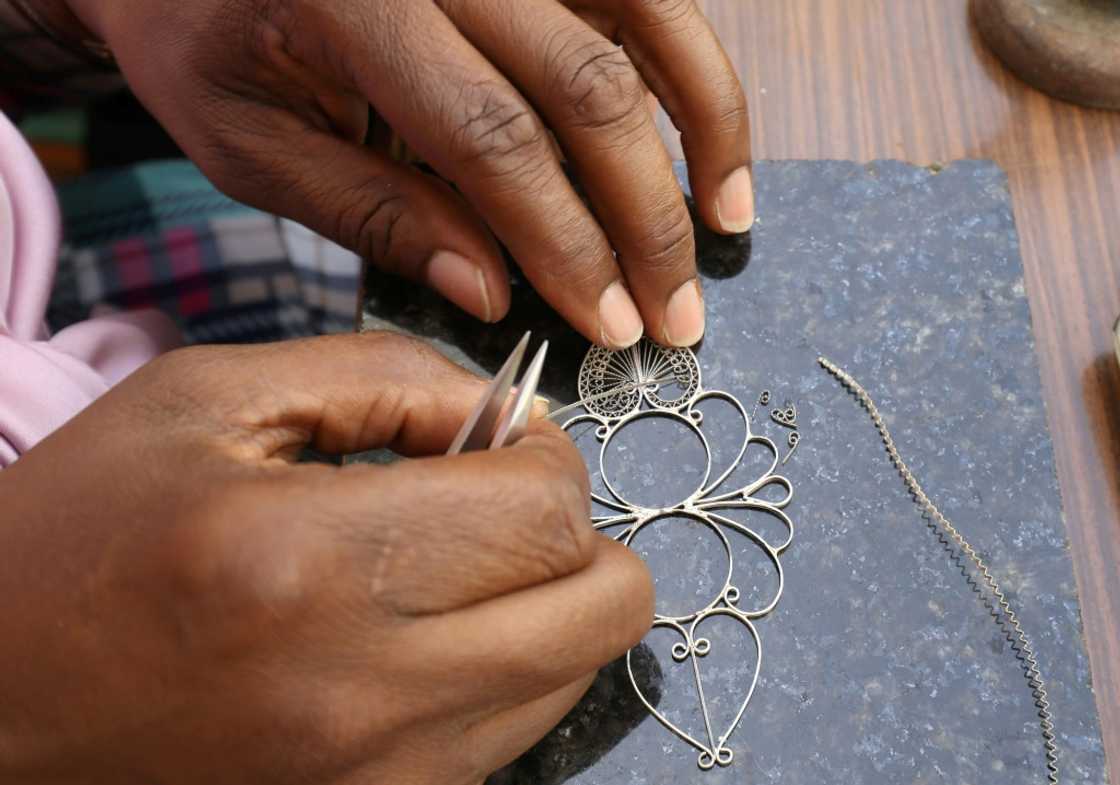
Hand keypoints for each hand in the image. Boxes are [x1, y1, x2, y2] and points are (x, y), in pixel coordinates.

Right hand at [0, 333, 653, 784]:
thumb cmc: (83, 535)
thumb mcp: (209, 400)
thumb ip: (382, 376)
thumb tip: (510, 409)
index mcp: (307, 559)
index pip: (545, 512)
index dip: (548, 456)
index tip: (504, 441)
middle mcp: (360, 689)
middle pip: (602, 608)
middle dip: (578, 535)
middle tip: (504, 502)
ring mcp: (377, 777)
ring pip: (575, 675)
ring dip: (548, 603)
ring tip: (458, 567)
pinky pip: (513, 735)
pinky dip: (506, 670)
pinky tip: (427, 631)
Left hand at [64, 0, 750, 347]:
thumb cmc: (203, 42)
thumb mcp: (255, 146)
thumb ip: (377, 214)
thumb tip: (494, 292)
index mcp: (360, 2)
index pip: (495, 139)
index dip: (566, 244)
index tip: (610, 327)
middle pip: (589, 91)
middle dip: (647, 219)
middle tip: (677, 316)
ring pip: (647, 20)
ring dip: (705, 129)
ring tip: (729, 227)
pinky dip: (688, 67)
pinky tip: (706, 140)